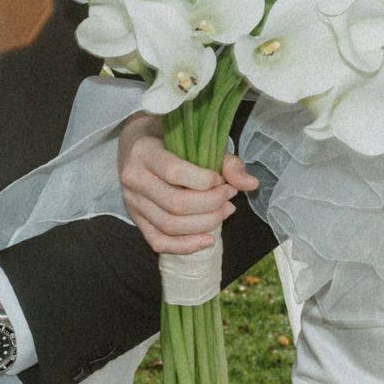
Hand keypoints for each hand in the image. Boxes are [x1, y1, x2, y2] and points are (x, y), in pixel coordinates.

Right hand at [117, 111, 257, 255]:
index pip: (175, 172)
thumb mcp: (194, 138)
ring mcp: (132, 201)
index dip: (205, 181)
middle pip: (175, 203)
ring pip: (169, 225)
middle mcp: (133, 178)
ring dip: (204, 224)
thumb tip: (251, 184)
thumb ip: (224, 160)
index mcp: (144, 151)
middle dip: (211, 204)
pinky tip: (208, 239)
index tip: (221, 179)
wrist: (134, 143)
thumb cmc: (168, 138)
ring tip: (224, 212)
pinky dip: (185, 246)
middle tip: (229, 196)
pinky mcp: (136, 219)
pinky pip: (158, 241)